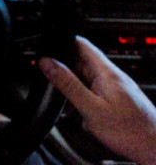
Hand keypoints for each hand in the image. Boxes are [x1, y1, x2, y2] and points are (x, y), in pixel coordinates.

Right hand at [40, 36, 155, 164]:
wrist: (155, 149)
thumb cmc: (130, 131)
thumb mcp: (91, 108)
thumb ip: (68, 84)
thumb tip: (48, 63)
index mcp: (105, 72)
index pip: (80, 43)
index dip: (61, 43)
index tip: (46, 52)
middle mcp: (111, 76)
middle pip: (81, 61)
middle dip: (64, 70)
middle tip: (54, 85)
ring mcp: (115, 87)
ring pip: (86, 77)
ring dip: (73, 86)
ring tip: (69, 103)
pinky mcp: (117, 99)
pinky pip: (93, 90)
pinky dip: (82, 97)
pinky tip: (81, 112)